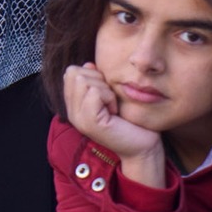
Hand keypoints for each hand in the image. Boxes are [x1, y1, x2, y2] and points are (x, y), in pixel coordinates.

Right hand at [60, 64, 164, 186]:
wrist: (142, 147)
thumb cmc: (129, 120)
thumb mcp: (109, 95)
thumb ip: (96, 80)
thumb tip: (89, 64)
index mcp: (74, 105)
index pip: (70, 72)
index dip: (91, 74)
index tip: (105, 93)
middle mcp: (72, 112)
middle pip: (74, 73)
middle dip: (98, 80)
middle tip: (109, 100)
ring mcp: (78, 118)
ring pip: (83, 80)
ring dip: (105, 89)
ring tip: (112, 107)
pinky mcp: (89, 122)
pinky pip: (95, 91)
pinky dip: (109, 97)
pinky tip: (114, 112)